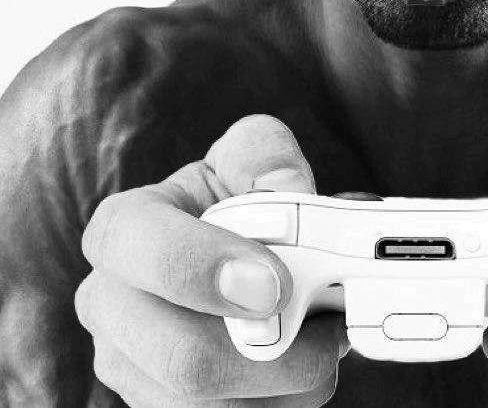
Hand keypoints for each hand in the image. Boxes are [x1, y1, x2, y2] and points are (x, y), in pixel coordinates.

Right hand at [75, 114, 348, 407]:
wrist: (232, 246)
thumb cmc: (234, 198)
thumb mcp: (247, 153)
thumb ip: (266, 156)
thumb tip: (289, 191)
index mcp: (121, 230)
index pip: (141, 251)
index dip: (207, 270)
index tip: (274, 285)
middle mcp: (111, 304)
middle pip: (180, 355)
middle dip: (270, 351)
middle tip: (327, 327)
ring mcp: (131, 366)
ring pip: (207, 406)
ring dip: (287, 381)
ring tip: (326, 341)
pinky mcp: (163, 406)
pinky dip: (280, 403)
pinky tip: (304, 368)